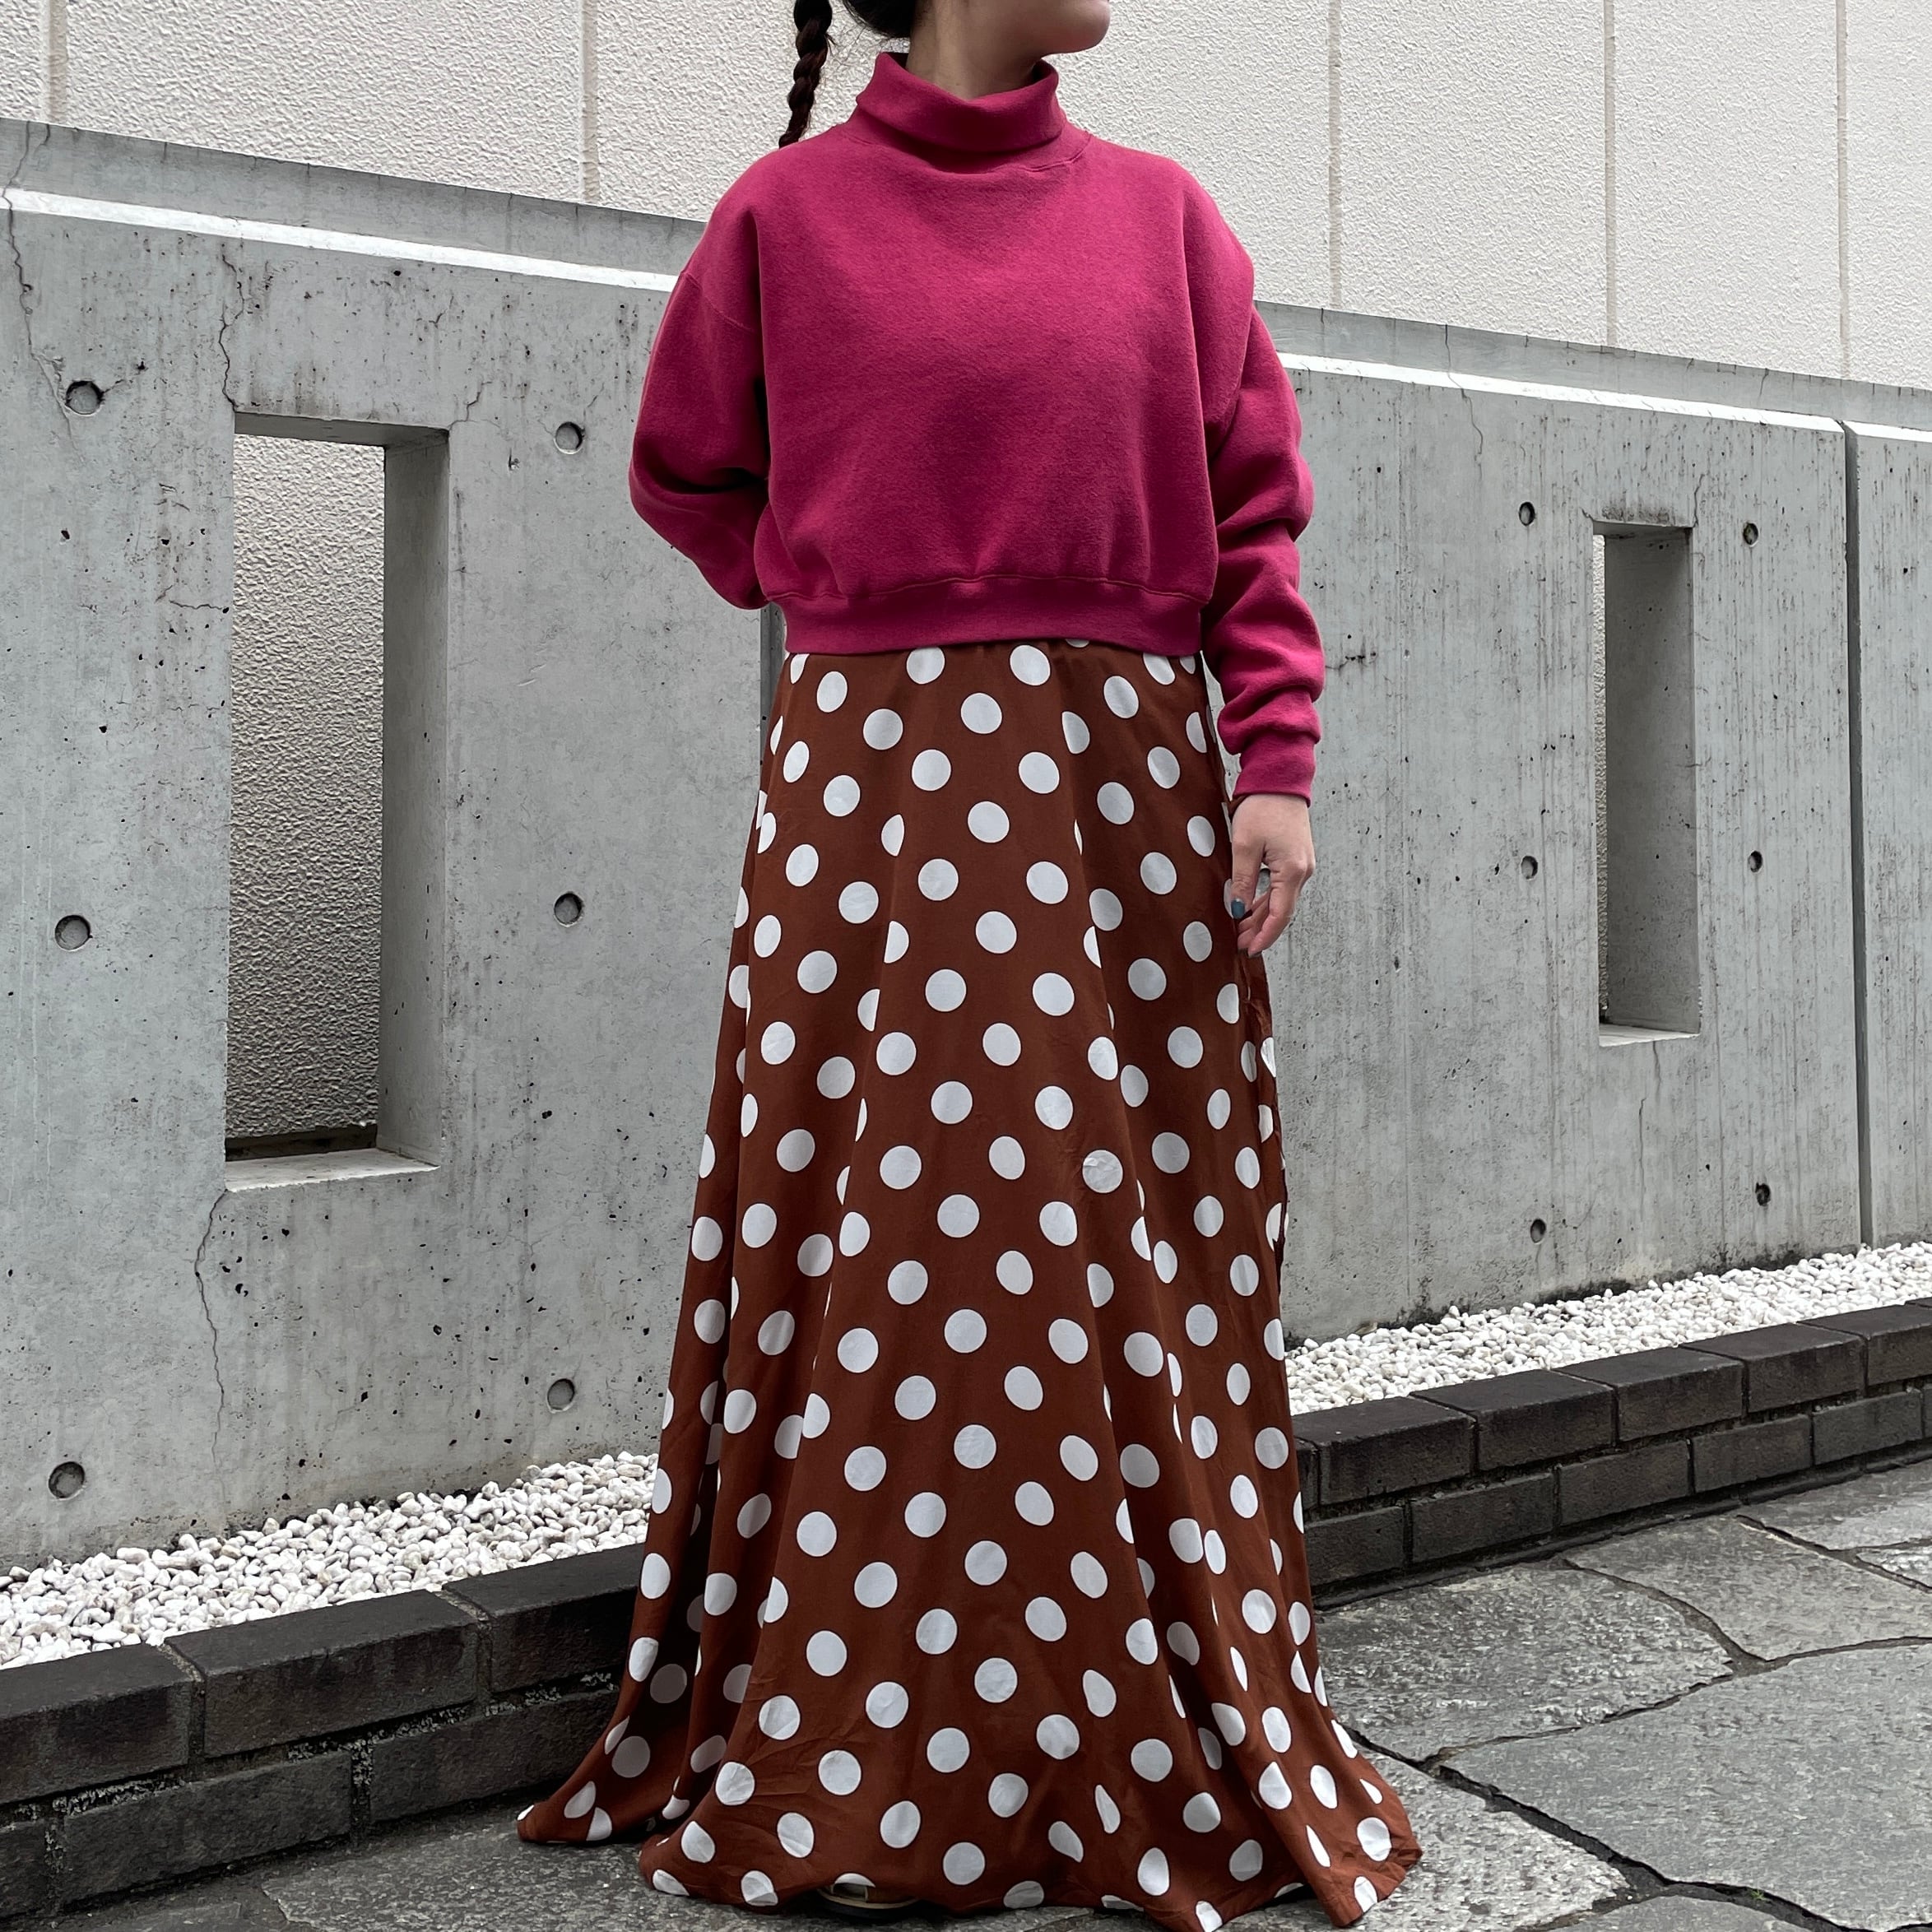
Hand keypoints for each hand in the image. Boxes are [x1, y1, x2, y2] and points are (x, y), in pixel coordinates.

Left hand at [1227, 792, 1313, 954]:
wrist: (1280, 780)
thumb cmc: (1263, 807)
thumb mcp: (1244, 845)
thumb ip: (1243, 880)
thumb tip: (1239, 910)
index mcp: (1292, 871)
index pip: (1280, 916)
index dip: (1265, 936)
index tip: (1250, 950)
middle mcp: (1303, 871)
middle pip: (1281, 911)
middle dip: (1260, 929)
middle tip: (1238, 943)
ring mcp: (1302, 865)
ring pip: (1281, 900)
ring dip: (1262, 916)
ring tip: (1240, 929)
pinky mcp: (1296, 858)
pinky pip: (1282, 887)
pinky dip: (1267, 900)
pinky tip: (1251, 908)